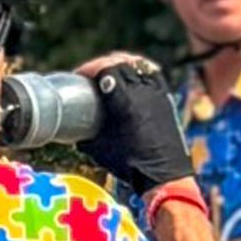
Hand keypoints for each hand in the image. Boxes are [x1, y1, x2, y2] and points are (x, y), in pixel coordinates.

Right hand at [74, 54, 195, 195]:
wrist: (164, 177)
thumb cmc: (131, 165)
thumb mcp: (101, 149)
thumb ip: (86, 137)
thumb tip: (75, 134)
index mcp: (124, 100)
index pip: (106, 69)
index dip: (90, 68)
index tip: (81, 76)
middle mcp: (142, 91)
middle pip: (120, 63)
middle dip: (103, 65)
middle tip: (92, 74)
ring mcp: (156, 93)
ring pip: (138, 65)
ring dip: (122, 64)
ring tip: (112, 71)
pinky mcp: (166, 99)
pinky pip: (153, 74)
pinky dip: (141, 69)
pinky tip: (134, 75)